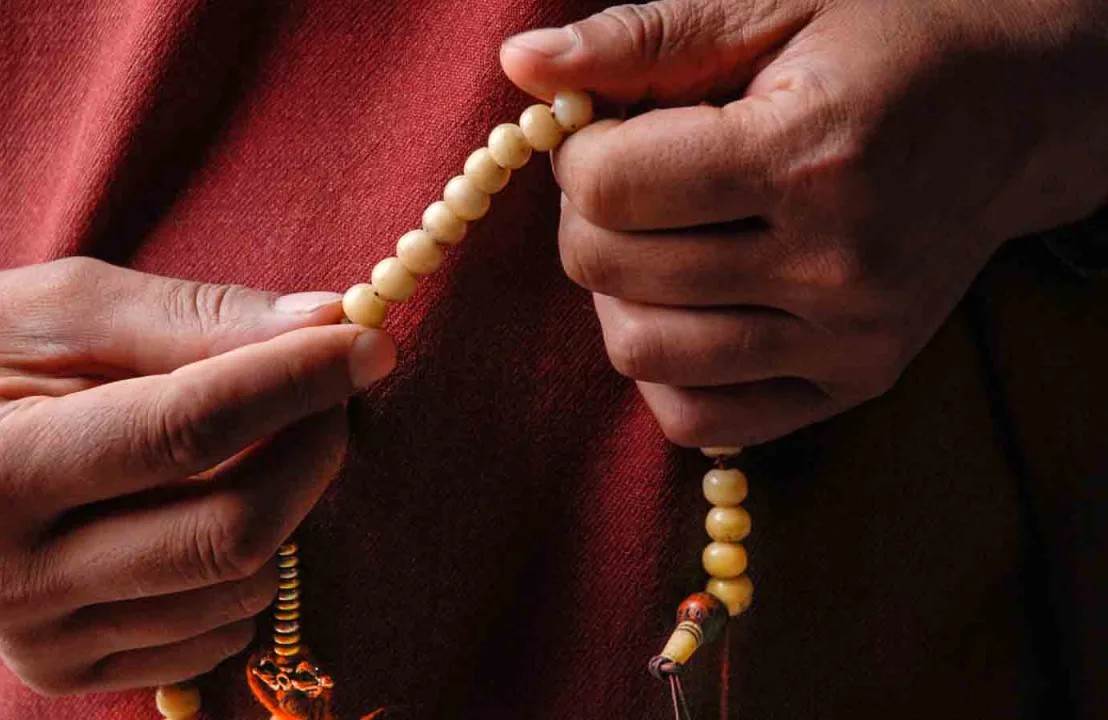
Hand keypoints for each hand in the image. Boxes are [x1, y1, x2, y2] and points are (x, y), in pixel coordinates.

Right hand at [0, 258, 395, 693]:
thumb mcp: (69, 303)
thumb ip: (197, 318)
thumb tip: (329, 322)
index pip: (187, 433)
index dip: (295, 385)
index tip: (369, 342)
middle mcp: (10, 580)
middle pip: (228, 532)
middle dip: (312, 450)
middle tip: (333, 385)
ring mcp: (38, 640)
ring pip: (235, 587)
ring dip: (288, 502)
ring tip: (265, 434)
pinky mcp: (64, 669)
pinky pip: (214, 633)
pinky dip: (248, 565)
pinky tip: (218, 501)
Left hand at [502, 0, 1107, 445]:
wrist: (1017, 111)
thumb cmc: (887, 44)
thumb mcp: (774, 5)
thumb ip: (641, 38)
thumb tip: (521, 66)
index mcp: (809, 155)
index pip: (610, 189)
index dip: (579, 152)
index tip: (609, 129)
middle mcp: (835, 263)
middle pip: (611, 271)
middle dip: (588, 219)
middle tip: (631, 180)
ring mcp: (848, 337)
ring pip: (641, 353)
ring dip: (619, 292)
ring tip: (664, 240)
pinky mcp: (855, 382)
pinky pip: (698, 418)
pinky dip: (664, 367)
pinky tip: (689, 304)